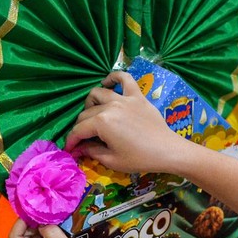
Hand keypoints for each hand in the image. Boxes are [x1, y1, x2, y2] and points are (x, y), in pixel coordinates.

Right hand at [65, 71, 186, 173]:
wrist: (167, 151)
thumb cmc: (140, 158)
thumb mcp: (112, 160)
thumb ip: (92, 151)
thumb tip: (79, 148)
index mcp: (102, 123)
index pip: (79, 130)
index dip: (72, 141)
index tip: (70, 148)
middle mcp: (110, 106)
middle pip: (86, 113)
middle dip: (80, 127)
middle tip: (84, 139)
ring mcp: (124, 98)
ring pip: (98, 93)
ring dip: (91, 103)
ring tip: (94, 114)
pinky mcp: (137, 95)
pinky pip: (124, 78)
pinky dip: (114, 77)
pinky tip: (108, 83)